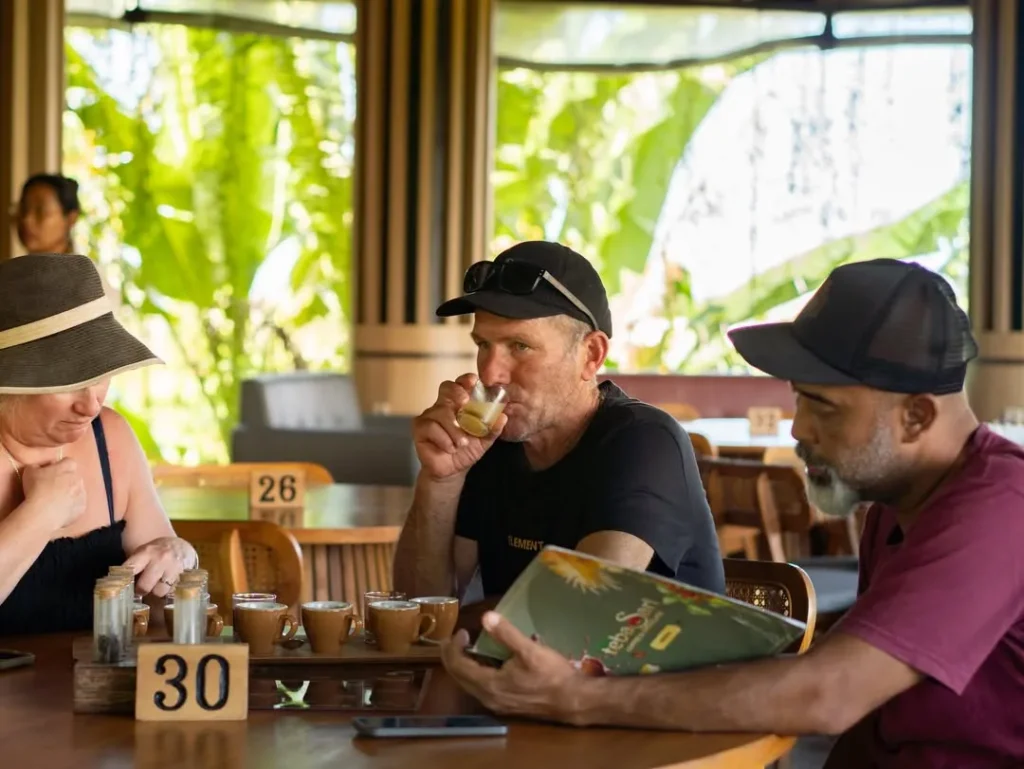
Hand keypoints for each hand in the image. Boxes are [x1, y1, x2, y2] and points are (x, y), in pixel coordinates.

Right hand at [21, 458, 86, 530]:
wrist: (42, 512)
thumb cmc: (35, 488)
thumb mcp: (30, 471)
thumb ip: (38, 466)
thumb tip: (40, 467)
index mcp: (68, 467)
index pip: (68, 462)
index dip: (60, 466)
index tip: (51, 472)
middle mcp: (78, 478)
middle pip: (74, 476)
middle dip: (65, 480)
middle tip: (52, 487)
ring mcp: (82, 493)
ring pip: (78, 490)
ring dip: (70, 493)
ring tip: (56, 500)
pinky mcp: (82, 507)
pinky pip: (78, 504)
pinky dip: (71, 506)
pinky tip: (61, 509)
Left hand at [122, 537, 196, 597]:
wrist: (181, 546)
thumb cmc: (157, 551)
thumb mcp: (144, 552)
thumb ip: (133, 565)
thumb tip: (119, 584)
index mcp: (146, 552)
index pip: (129, 570)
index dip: (124, 582)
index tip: (121, 588)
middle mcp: (161, 559)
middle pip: (144, 586)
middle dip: (142, 590)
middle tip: (142, 589)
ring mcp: (174, 568)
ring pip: (159, 592)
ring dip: (157, 591)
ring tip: (158, 585)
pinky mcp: (185, 576)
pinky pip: (172, 592)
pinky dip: (168, 591)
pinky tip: (168, 584)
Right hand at [413, 374, 507, 480]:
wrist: (452, 471)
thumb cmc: (466, 450)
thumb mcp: (484, 440)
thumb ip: (492, 429)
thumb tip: (503, 417)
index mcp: (458, 404)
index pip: (460, 385)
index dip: (465, 380)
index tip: (473, 382)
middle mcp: (443, 406)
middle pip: (446, 388)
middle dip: (456, 392)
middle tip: (465, 402)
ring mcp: (430, 416)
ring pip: (441, 412)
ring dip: (454, 430)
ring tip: (462, 444)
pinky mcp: (420, 428)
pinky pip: (431, 427)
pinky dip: (444, 439)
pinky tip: (450, 448)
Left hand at [441, 611, 583, 724]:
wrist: (573, 701)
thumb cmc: (552, 675)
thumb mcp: (529, 650)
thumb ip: (506, 634)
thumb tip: (486, 616)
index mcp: (489, 685)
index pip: (459, 666)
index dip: (455, 647)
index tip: (461, 631)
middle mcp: (488, 698)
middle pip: (459, 678)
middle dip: (454, 657)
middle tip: (456, 638)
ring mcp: (497, 704)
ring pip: (469, 685)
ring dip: (464, 666)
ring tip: (467, 648)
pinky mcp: (506, 706)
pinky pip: (480, 689)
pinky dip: (476, 674)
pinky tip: (486, 663)